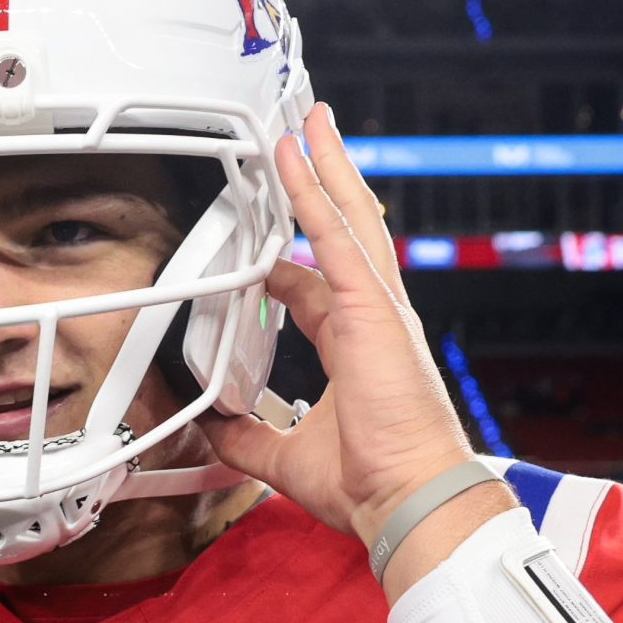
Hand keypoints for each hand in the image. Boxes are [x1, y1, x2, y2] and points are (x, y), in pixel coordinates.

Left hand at [199, 105, 481, 546]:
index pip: (317, 290)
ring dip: (325, 166)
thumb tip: (212, 429)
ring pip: (350, 217)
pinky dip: (314, 190)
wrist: (410, 499)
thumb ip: (247, 439)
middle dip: (327, 184)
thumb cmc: (373, 486)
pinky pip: (334, 235)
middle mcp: (374, 320)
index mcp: (359, 349)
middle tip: (310, 140)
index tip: (261, 252)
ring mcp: (377, 308)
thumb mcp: (287, 459)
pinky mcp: (371, 307)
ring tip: (310, 122)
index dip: (285, 265)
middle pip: (348, 233)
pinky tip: (297, 154)